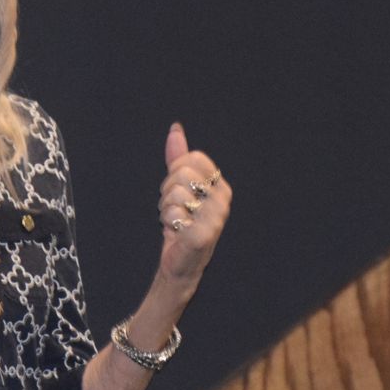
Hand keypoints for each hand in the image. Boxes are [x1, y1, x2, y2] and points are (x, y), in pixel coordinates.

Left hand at [157, 122, 229, 284]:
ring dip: (167, 209)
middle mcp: (223, 199)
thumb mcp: (180, 186)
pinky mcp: (204, 235)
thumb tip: (175, 128)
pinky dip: (168, 223)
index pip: (192, 158)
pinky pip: (174, 214)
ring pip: (176, 193)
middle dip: (168, 191)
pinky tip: (177, 232)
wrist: (180, 261)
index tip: (178, 190)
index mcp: (221, 185)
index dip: (176, 171)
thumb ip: (178, 157)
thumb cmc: (182, 223)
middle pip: (182, 173)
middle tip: (176, 208)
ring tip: (177, 221)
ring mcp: (216, 217)